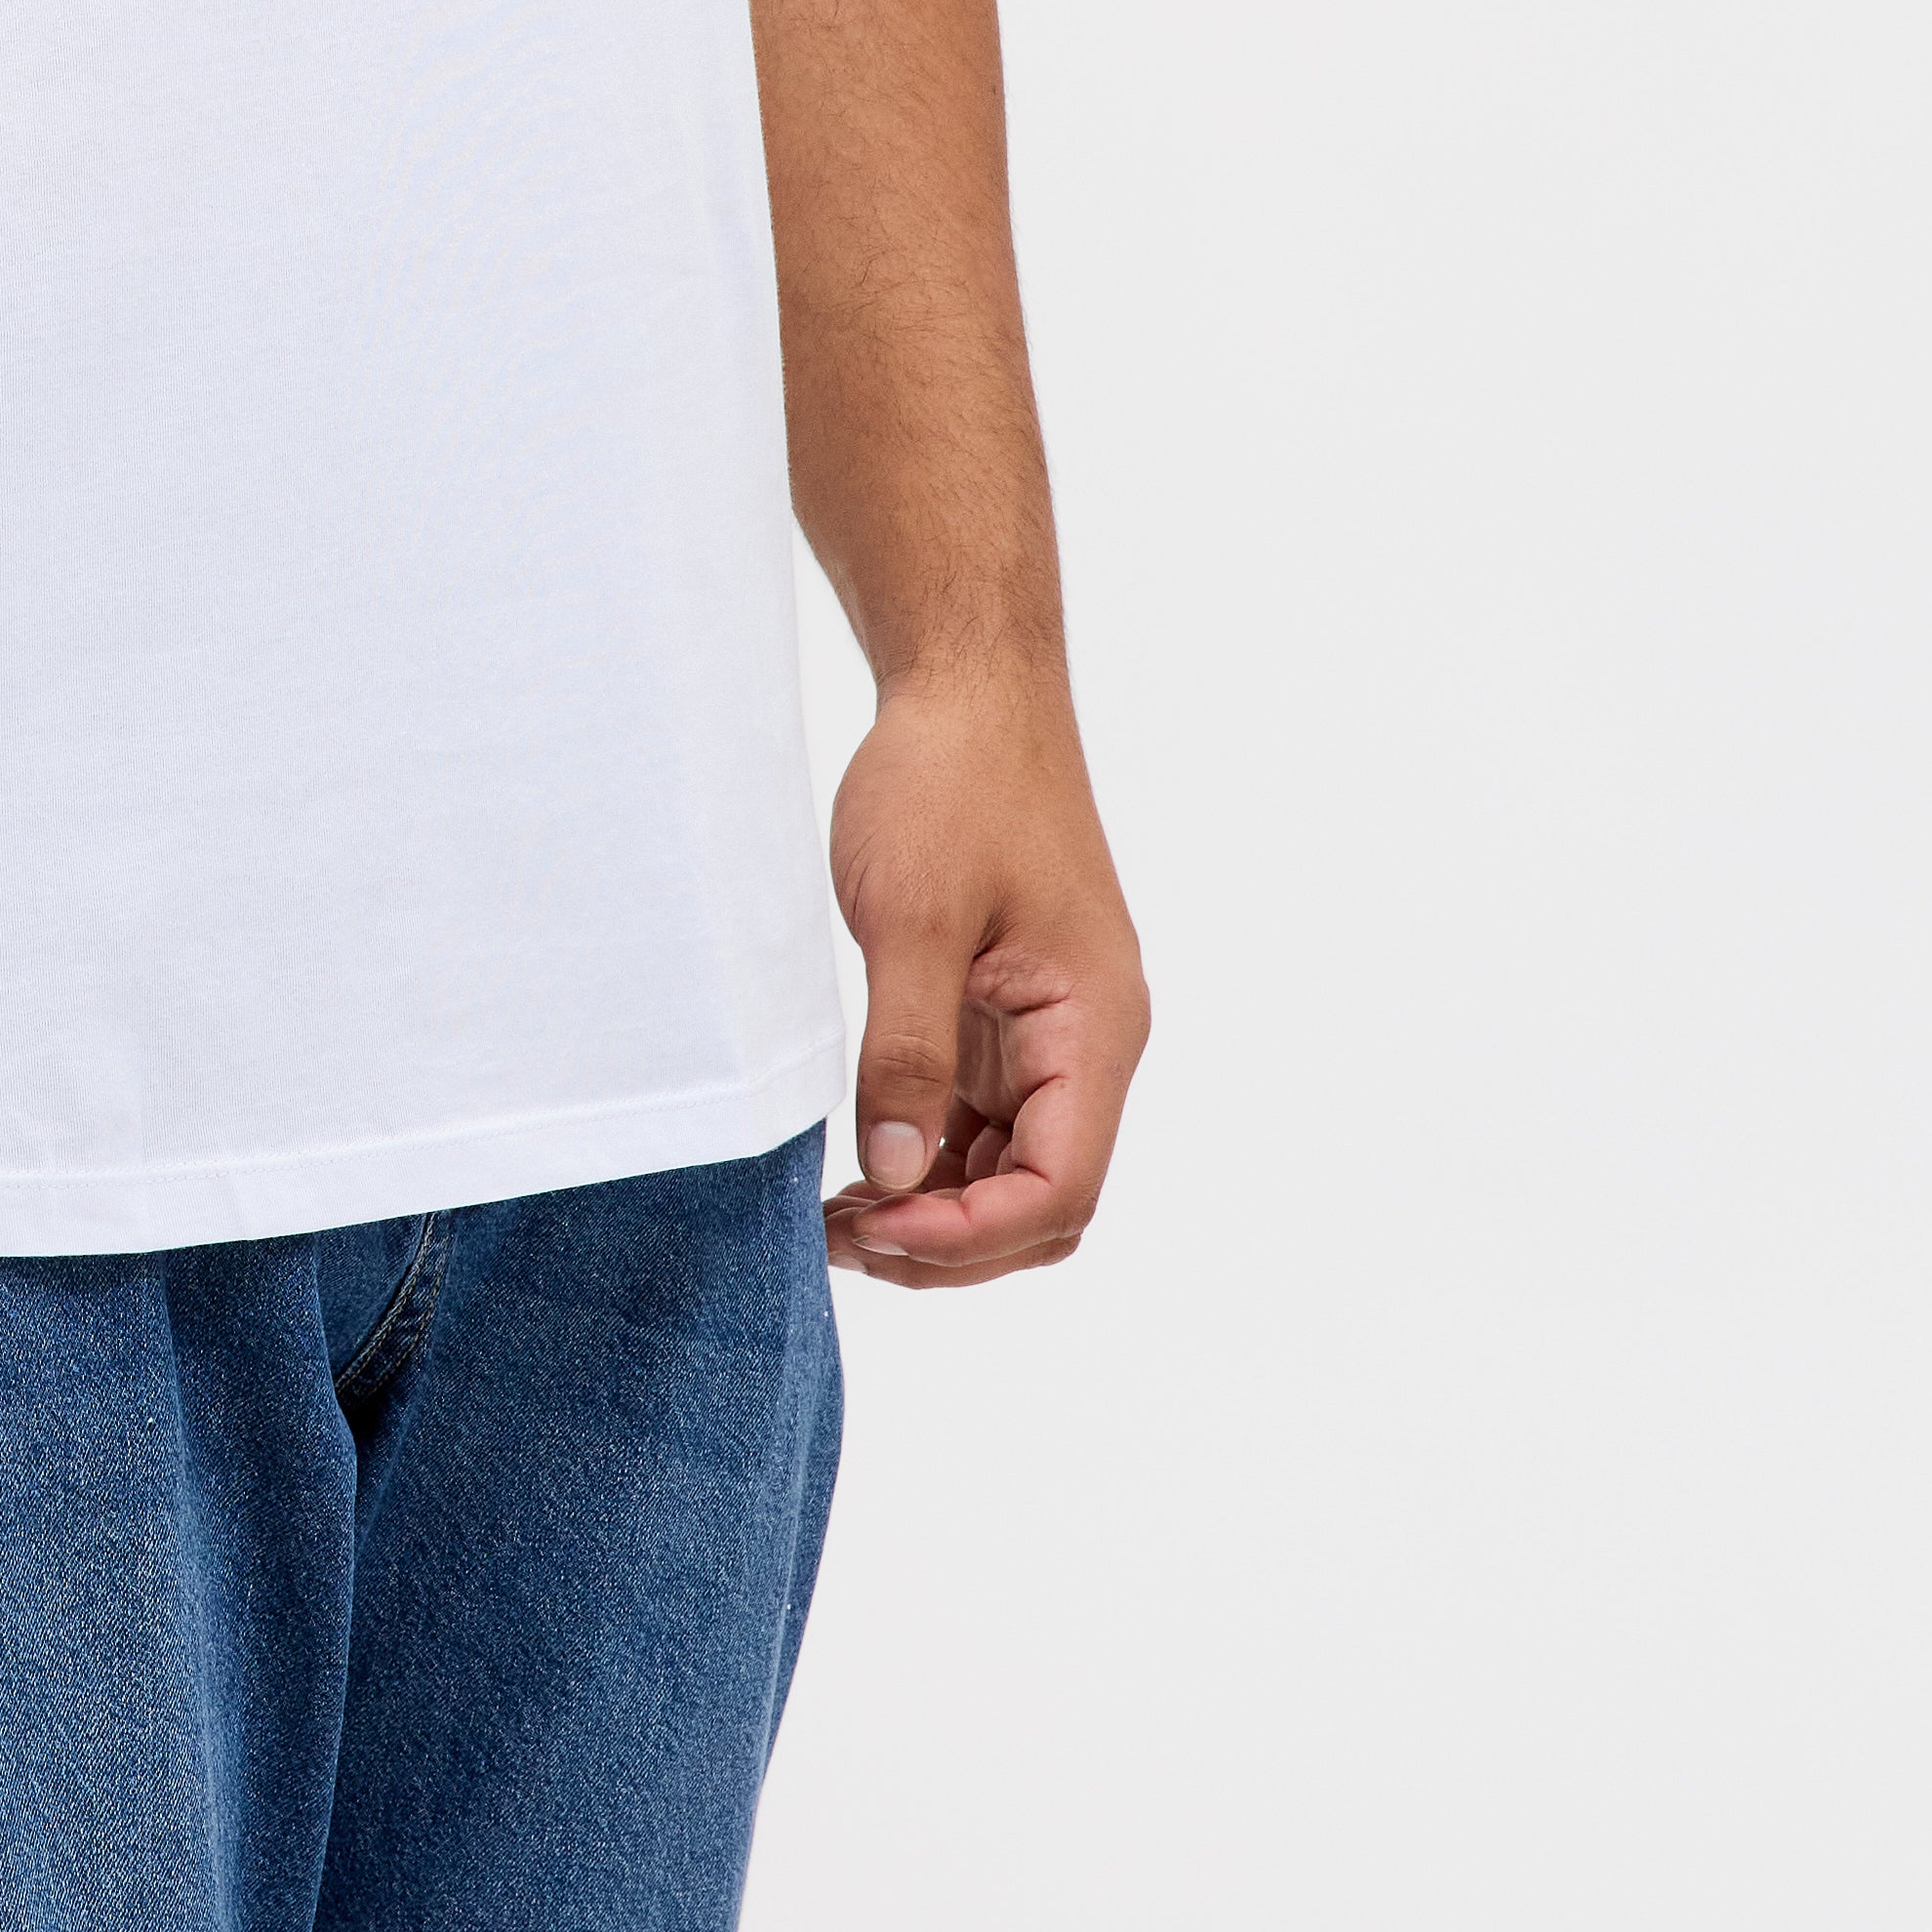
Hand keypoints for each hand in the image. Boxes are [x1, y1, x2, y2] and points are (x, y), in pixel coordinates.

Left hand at [825, 658, 1146, 1286]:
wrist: (966, 690)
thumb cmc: (950, 784)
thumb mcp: (913, 919)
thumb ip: (904, 1053)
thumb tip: (892, 1174)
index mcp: (1094, 1028)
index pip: (1061, 1188)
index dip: (970, 1234)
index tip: (877, 1227)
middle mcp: (1086, 1044)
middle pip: (1044, 1202)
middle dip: (952, 1241)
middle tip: (843, 1238)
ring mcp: (1046, 1032)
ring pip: (1009, 1171)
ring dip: (934, 1208)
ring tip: (836, 1215)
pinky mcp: (1003, 1014)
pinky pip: (979, 1121)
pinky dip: (926, 1159)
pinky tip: (857, 1166)